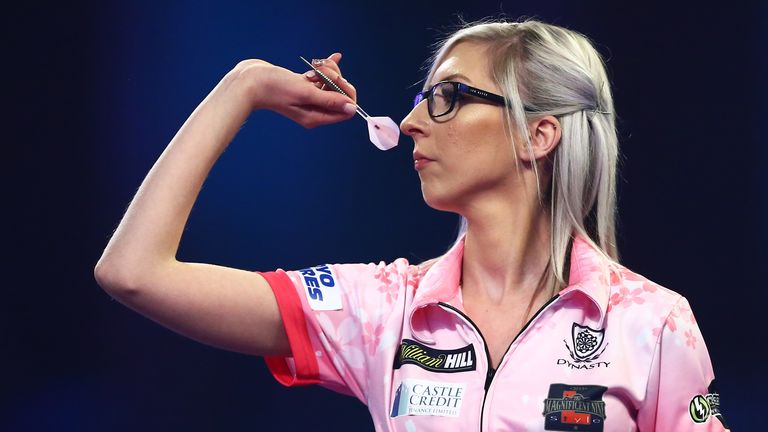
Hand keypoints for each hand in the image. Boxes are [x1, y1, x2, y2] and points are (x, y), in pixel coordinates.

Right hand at [234, 53, 357, 128]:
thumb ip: (329, 100)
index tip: (337, 80)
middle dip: (335, 78)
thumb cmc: (274, 88)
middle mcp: (314, 110)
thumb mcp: (305, 93)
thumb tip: (352, 108)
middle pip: (339, 94)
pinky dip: (325, 68)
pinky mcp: (303, 86)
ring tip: (313, 67)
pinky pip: (321, 78)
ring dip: (327, 71)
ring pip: (330, 84)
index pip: (345, 109)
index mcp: (316, 117)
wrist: (250, 80)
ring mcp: (308, 98)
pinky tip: (335, 56)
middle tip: (320, 71)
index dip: (346, 93)